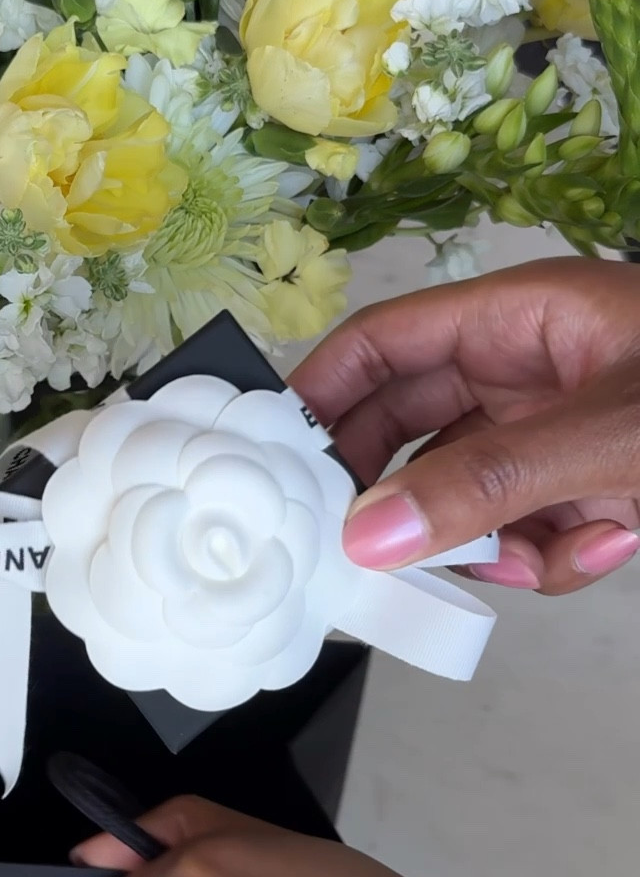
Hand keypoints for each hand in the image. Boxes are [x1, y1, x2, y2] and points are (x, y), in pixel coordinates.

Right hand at [291, 257, 639, 595]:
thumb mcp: (608, 433)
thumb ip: (490, 482)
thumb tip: (370, 534)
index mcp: (521, 319)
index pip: (386, 342)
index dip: (323, 391)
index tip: (271, 458)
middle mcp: (529, 374)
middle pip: (415, 430)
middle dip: (398, 494)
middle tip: (366, 549)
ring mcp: (560, 435)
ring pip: (472, 501)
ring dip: (495, 543)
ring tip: (531, 557)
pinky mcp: (595, 488)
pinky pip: (534, 536)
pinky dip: (557, 557)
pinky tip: (611, 542)